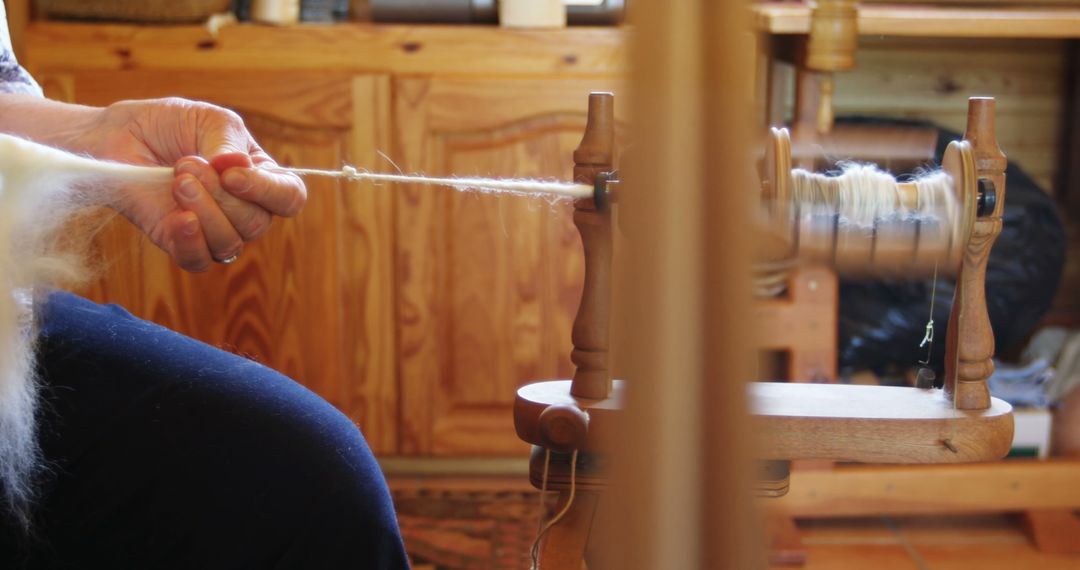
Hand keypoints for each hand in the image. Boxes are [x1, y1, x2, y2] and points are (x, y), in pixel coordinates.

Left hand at [81, 97, 305, 271]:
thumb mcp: (209, 120)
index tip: (231, 173)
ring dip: (204, 211)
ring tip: (177, 181)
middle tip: (186, 163)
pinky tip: (179, 218)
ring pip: (230, 242)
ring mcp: (213, 229)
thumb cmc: (168, 124)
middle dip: (222, 194)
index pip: (289, 197)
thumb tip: (240, 168)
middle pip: (257, 222)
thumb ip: (229, 144)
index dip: (268, 191)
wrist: (118, 137)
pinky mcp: (181, 244)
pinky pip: (200, 260)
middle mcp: (243, 208)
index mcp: (260, 177)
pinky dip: (192, 242)